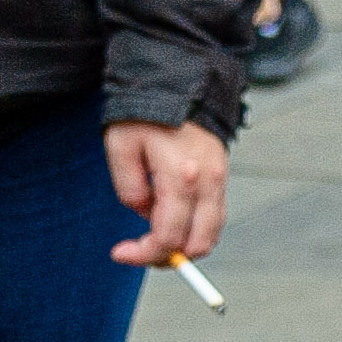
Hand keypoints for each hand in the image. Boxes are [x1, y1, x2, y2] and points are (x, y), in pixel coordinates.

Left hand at [104, 119, 230, 266]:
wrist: (178, 85)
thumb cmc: (145, 112)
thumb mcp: (120, 146)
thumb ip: (128, 187)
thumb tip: (144, 214)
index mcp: (180, 177)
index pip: (168, 236)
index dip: (144, 254)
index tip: (121, 253)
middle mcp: (207, 183)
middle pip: (196, 244)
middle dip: (167, 256)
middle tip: (140, 250)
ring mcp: (219, 181)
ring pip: (211, 236)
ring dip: (184, 246)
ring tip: (156, 238)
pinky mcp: (222, 178)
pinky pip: (215, 219)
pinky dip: (196, 231)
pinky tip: (173, 222)